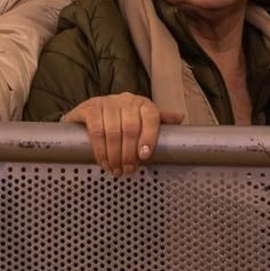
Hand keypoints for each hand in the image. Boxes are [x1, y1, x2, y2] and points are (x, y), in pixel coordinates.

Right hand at [61, 93, 185, 176]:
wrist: (89, 111)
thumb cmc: (120, 118)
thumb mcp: (140, 119)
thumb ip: (160, 120)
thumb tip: (180, 117)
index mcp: (142, 103)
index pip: (151, 117)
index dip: (149, 137)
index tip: (145, 156)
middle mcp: (125, 100)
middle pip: (131, 128)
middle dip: (129, 153)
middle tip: (128, 169)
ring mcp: (106, 102)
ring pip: (113, 131)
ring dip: (115, 155)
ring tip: (116, 170)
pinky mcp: (89, 108)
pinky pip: (96, 130)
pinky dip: (100, 149)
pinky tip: (103, 161)